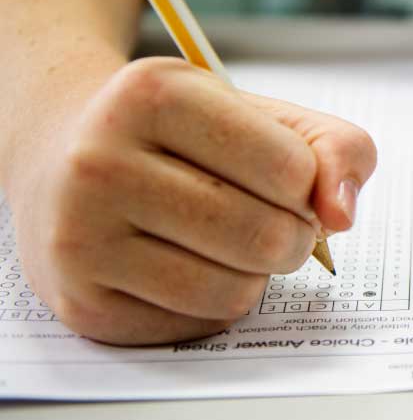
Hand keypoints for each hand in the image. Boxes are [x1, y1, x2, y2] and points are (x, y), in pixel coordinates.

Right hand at [7, 56, 376, 345]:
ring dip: (257, 276)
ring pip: (232, 291)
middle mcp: (101, 161)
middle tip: (276, 221)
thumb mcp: (261, 114)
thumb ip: (334, 148)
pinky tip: (188, 266)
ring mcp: (81, 236)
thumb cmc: (185, 136)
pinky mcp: (81, 303)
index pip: (290, 169)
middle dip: (295, 237)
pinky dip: (215, 303)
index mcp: (154, 95)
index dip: (308, 183)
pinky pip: (195, 324)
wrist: (64, 156)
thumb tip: (342, 214)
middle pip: (265, 236)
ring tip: (234, 244)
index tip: (287, 177)